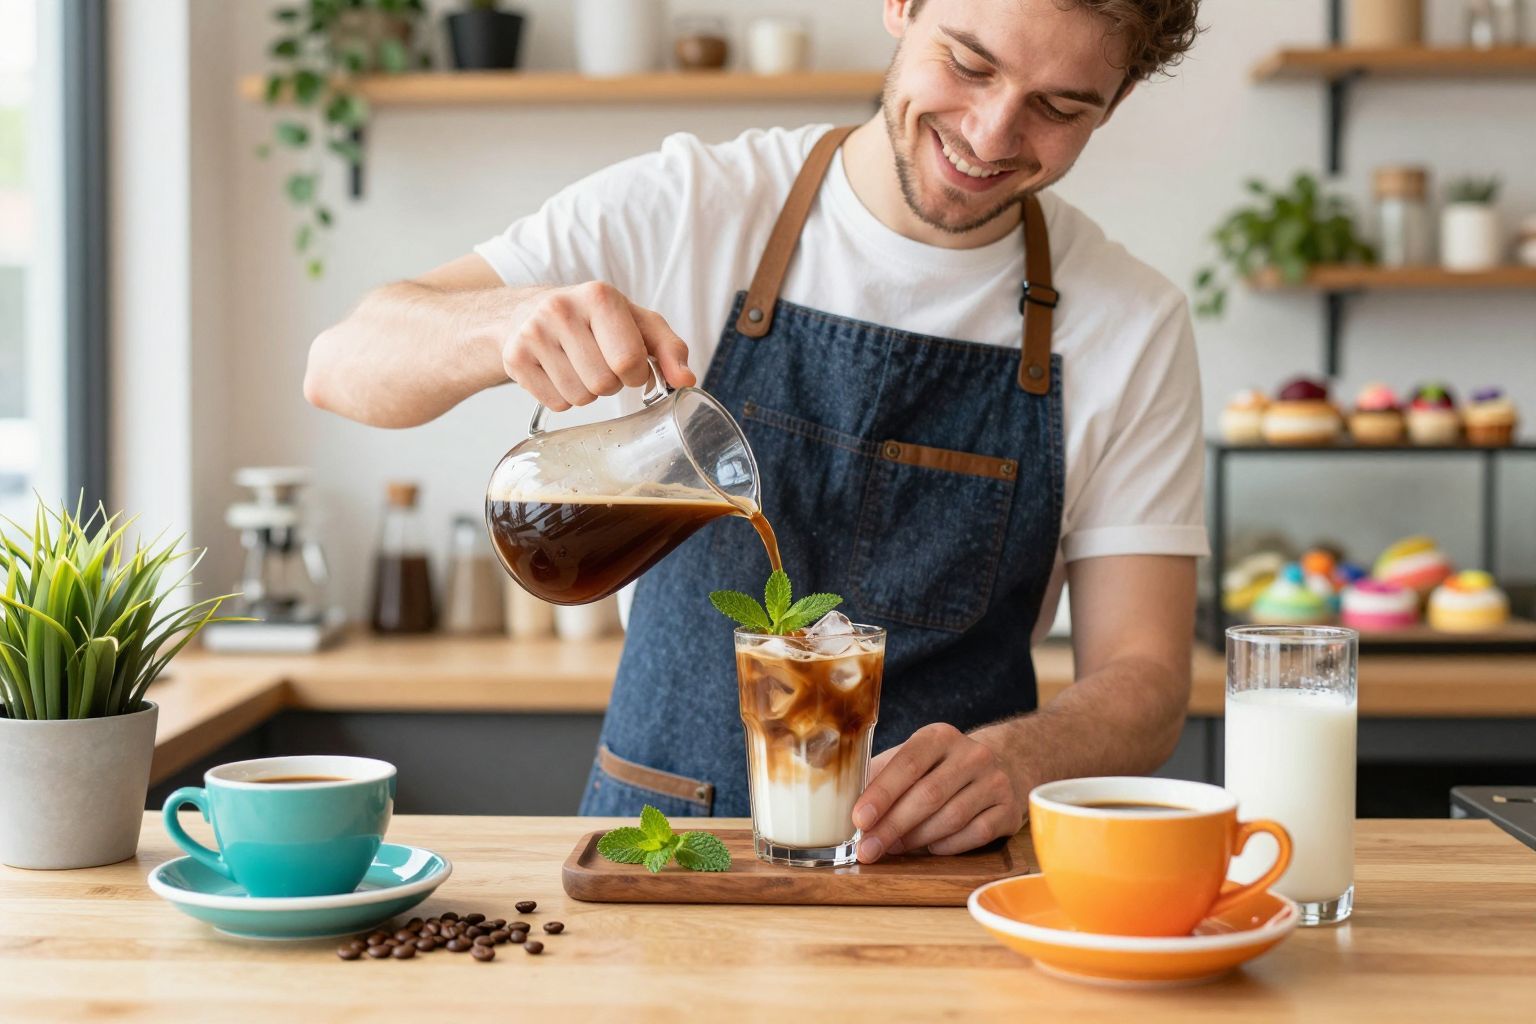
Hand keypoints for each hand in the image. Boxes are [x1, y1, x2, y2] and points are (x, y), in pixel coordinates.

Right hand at [502, 281, 695, 410]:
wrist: (529, 313)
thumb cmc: (595, 321)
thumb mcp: (637, 324)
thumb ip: (669, 349)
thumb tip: (686, 380)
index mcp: (599, 296)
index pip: (628, 360)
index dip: (636, 374)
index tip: (630, 365)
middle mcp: (561, 309)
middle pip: (603, 383)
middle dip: (610, 384)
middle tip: (600, 364)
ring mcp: (532, 333)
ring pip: (579, 398)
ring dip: (587, 393)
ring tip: (579, 367)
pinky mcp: (514, 358)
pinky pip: (555, 404)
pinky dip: (563, 398)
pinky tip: (558, 373)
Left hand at [851, 723, 1025, 862]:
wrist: (1003, 765)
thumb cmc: (940, 768)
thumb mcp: (911, 759)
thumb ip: (880, 777)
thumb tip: (842, 807)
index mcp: (939, 736)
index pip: (908, 764)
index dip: (882, 793)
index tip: (859, 820)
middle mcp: (972, 754)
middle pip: (928, 795)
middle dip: (892, 826)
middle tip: (867, 849)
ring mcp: (995, 781)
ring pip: (950, 818)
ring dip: (916, 839)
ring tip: (893, 849)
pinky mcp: (1009, 809)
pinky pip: (975, 834)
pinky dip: (947, 846)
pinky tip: (930, 847)